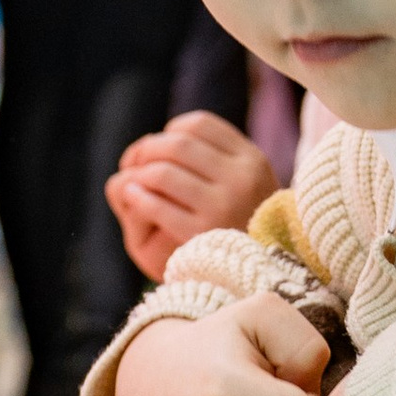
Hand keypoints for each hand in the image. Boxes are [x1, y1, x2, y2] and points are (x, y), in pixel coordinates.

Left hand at [104, 107, 277, 282]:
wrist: (264, 270)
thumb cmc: (247, 222)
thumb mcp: (248, 182)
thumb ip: (217, 157)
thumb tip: (161, 137)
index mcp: (252, 159)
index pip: (200, 125)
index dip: (171, 131)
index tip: (161, 146)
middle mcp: (242, 178)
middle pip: (178, 144)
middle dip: (148, 150)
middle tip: (134, 162)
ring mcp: (224, 206)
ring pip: (163, 173)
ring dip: (139, 174)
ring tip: (133, 181)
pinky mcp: (204, 233)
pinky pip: (158, 207)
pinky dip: (138, 198)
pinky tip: (131, 197)